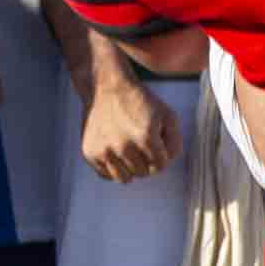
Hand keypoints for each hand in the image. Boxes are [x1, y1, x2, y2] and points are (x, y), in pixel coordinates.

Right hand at [78, 62, 176, 183]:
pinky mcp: (90, 153)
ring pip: (125, 179)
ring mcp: (104, 151)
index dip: (161, 154)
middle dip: (146, 160)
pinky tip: (114, 148)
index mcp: (145, 138)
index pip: (161, 166)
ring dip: (130, 167)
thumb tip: (166, 164)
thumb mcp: (168, 115)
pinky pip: (106, 175)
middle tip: (140, 141)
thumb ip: (175, 143)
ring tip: (128, 147)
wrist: (106, 87)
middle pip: (144, 173)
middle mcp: (123, 147)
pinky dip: (113, 166)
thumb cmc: (141, 102)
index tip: (155, 141)